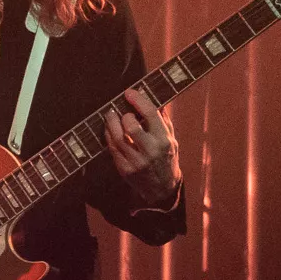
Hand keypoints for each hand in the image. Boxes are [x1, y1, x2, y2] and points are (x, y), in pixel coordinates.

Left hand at [106, 86, 179, 204]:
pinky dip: (108, 136)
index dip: (138, 101)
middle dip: (123, 115)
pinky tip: (109, 130)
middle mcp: (151, 151)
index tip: (129, 92)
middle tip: (120, 110)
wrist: (162, 187)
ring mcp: (136, 161)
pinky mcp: (124, 169)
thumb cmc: (167, 157)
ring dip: (111, 123)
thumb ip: (162, 120)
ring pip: (117, 138)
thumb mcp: (171, 138)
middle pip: (131, 127)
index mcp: (164, 140)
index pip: (151, 115)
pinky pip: (112, 149)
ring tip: (110, 115)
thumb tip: (153, 98)